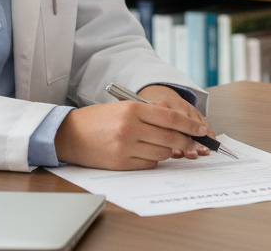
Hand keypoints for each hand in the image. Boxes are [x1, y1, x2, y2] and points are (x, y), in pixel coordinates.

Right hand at [54, 93, 209, 169]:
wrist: (69, 134)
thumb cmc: (98, 119)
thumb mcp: (123, 106)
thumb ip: (149, 110)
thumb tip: (175, 117)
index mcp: (132, 109)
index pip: (171, 118)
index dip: (190, 125)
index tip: (201, 131)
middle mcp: (130, 128)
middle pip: (170, 137)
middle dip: (186, 142)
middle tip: (195, 145)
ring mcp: (125, 147)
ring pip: (162, 153)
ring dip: (170, 152)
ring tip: (169, 148)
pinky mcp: (120, 163)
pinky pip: (148, 164)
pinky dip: (154, 160)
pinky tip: (149, 154)